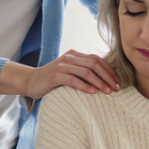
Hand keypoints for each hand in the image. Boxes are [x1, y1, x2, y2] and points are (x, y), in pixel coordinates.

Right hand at [0, 50, 119, 100]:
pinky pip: (74, 80)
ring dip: (99, 82)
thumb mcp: (68, 72)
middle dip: (107, 76)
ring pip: (86, 72)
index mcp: (74, 55)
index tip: (117, 82)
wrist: (30, 81)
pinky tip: (93, 93)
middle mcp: (69, 57)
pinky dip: (85, 86)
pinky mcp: (55, 76)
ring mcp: (62, 66)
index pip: (97, 59)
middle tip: (116, 88)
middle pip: (94, 64)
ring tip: (108, 92)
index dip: (109, 71)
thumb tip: (103, 79)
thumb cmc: (52, 80)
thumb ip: (81, 71)